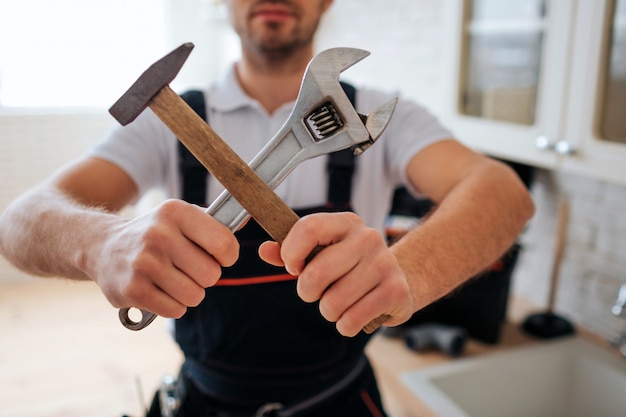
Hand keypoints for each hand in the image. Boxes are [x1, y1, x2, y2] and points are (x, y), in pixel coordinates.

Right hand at [92, 199, 238, 317]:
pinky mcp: (132, 290)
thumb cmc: (156, 232)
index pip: (224, 244)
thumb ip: (216, 220)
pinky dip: (173, 305)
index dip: (227, 256)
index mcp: (176, 212)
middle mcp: (158, 234)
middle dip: (205, 276)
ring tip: (172, 278)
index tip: (217, 255)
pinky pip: (176, 310)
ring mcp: (144, 263)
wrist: (103, 246)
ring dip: (189, 292)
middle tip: (188, 268)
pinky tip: (158, 289)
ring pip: (195, 296)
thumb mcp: (182, 216)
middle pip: (212, 275)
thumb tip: (252, 214)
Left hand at [259, 212, 413, 336]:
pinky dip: (345, 325)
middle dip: (308, 292)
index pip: (308, 228)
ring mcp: (384, 263)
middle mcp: (367, 238)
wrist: (398, 281)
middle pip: (316, 273)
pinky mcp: (395, 291)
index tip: (294, 268)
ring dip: (329, 312)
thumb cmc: (349, 266)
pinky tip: (355, 315)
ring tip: (341, 303)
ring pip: (333, 303)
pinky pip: (351, 320)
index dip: (291, 253)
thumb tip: (265, 251)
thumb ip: (290, 251)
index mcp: (345, 223)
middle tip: (318, 293)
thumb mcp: (321, 252)